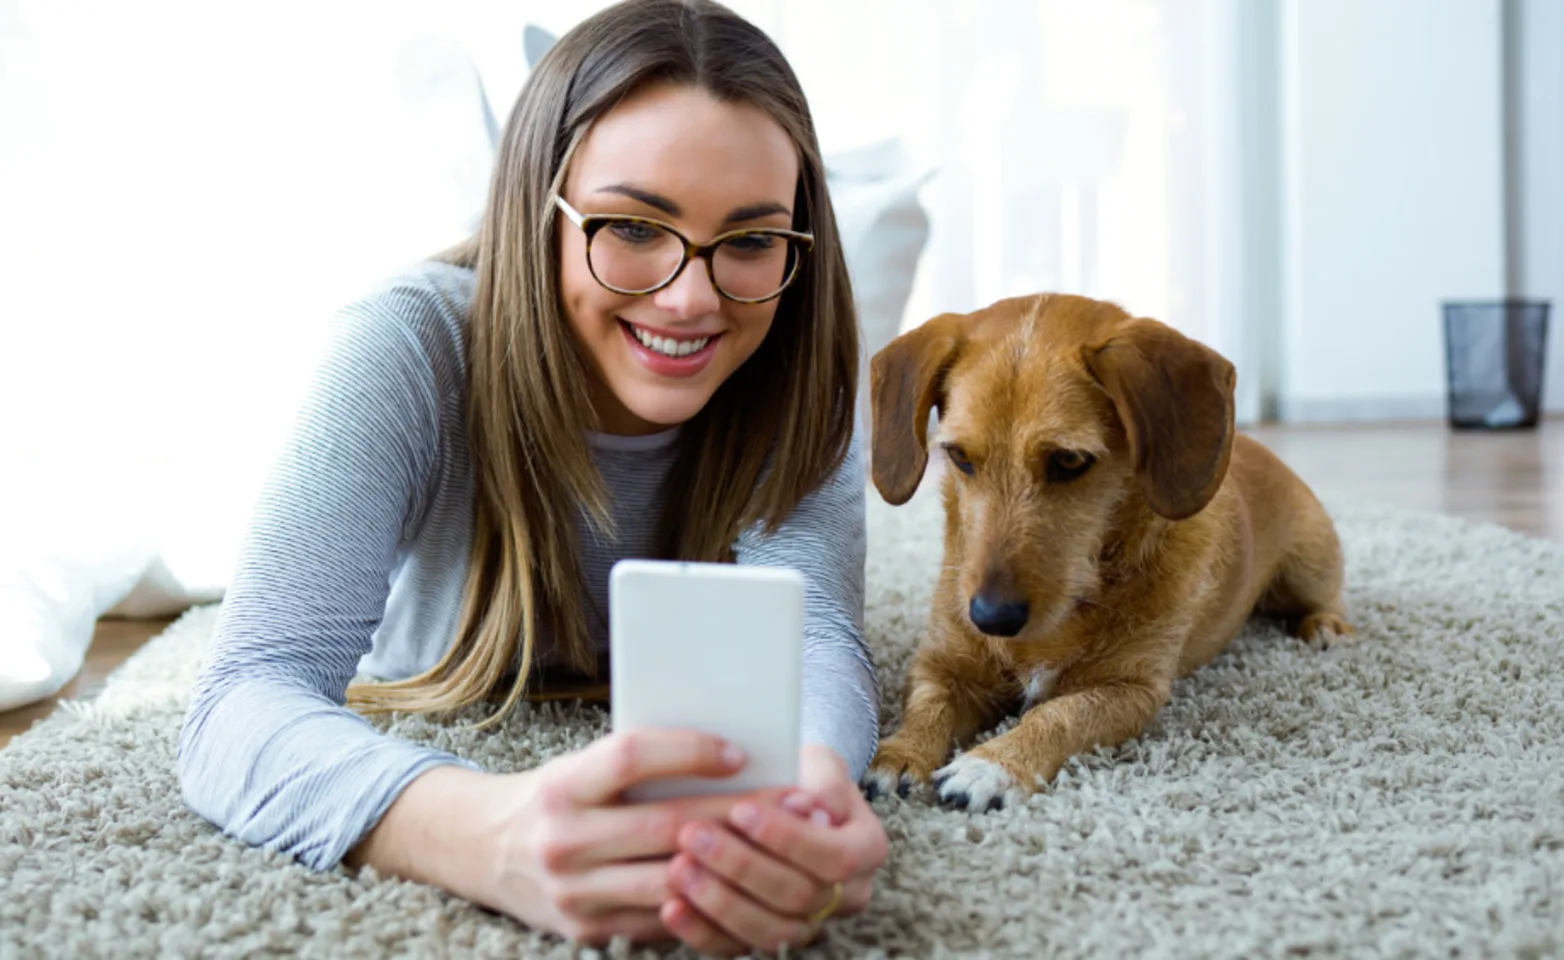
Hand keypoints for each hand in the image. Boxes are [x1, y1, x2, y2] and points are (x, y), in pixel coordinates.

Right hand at [483, 729, 785, 945]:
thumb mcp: (580, 766)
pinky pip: (660, 917)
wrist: (484, 849)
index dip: (689, 751)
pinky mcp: (587, 930)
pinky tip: (745, 886)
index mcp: (563, 785)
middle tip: (790, 803)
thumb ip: (636, 765)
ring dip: (733, 863)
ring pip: (671, 878)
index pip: (632, 757)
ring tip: (780, 846)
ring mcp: (574, 892)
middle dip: (736, 814)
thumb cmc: (554, 796)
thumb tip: (725, 755)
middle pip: (665, 824)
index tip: (739, 752)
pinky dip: (704, 901)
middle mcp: (563, 839)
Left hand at [663, 744, 888, 955]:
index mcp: (867, 849)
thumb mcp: (818, 762)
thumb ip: (822, 780)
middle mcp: (848, 895)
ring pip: (769, 930)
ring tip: (678, 867)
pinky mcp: (768, 937)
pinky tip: (671, 908)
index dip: (786, 838)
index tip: (740, 810)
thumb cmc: (801, 774)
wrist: (787, 799)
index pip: (834, 856)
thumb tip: (810, 806)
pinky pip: (737, 947)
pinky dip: (702, 931)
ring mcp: (809, 924)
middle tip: (692, 834)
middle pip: (798, 896)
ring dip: (719, 902)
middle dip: (741, 866)